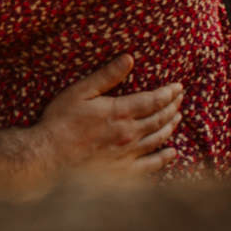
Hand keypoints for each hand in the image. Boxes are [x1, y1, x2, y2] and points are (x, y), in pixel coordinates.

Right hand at [8, 53, 181, 174]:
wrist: (49, 157)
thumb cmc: (60, 122)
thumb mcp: (80, 92)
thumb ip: (106, 76)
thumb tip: (128, 58)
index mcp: (120, 112)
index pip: (154, 100)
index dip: (168, 93)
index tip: (178, 87)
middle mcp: (130, 133)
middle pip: (160, 119)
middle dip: (173, 107)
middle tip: (180, 99)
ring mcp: (129, 154)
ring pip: (159, 138)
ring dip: (171, 127)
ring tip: (177, 118)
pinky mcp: (125, 171)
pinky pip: (152, 164)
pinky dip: (165, 158)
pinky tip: (172, 153)